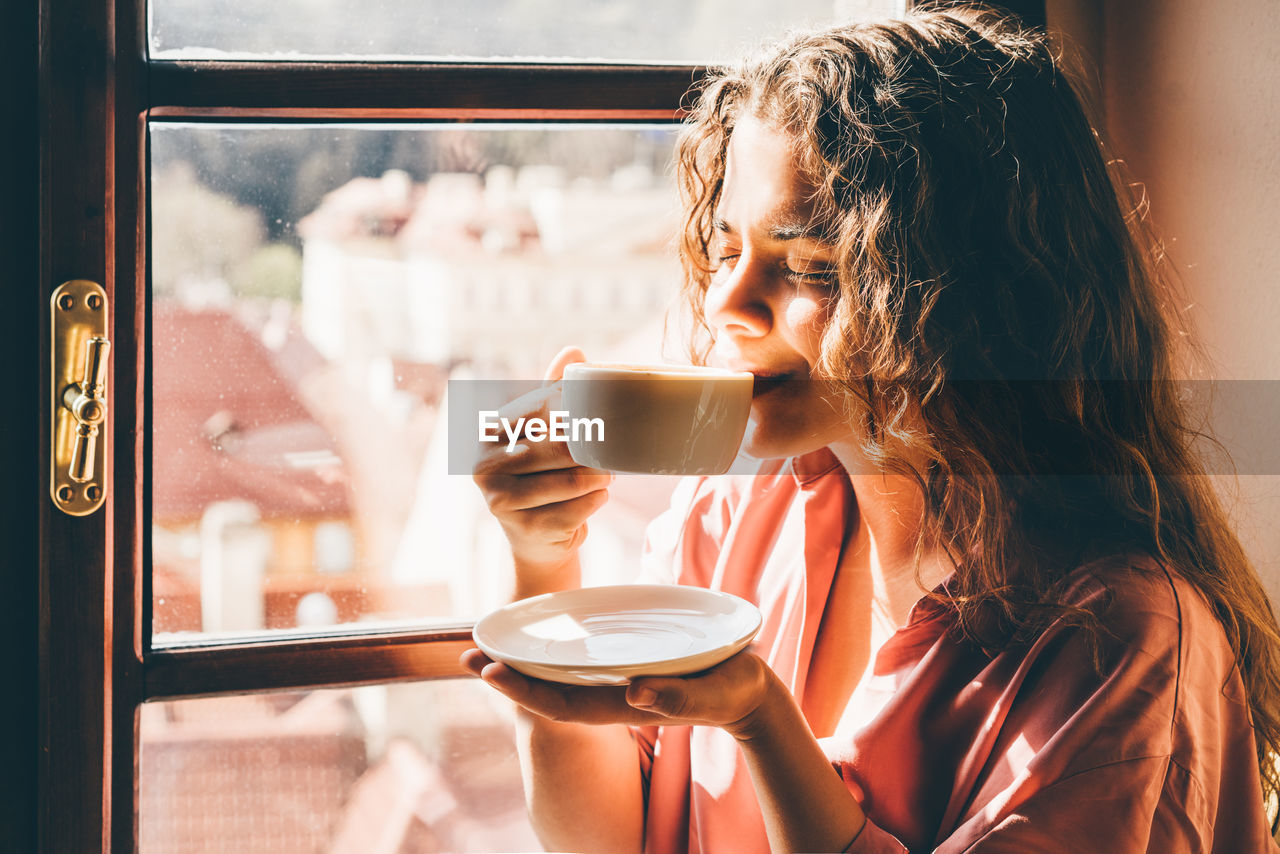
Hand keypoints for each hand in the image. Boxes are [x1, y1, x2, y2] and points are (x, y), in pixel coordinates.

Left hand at [460, 647, 780, 739]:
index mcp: (621, 706)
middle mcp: (609, 695)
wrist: (746, 691)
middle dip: (507, 675)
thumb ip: (676, 698)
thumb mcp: (708, 695)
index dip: (520, 690)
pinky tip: (534, 634)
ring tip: (483, 645)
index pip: (559, 703)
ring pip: (557, 674)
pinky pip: (576, 662)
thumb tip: (637, 695)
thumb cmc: (728, 693)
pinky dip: (550, 650)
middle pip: (547, 688)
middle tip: (463, 654)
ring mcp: (614, 682)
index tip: (487, 672)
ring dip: (521, 661)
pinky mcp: (624, 665)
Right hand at [472, 346, 613, 577]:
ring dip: (599, 476)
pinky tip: (598, 497)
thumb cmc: (541, 475)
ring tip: (606, 473)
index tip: (601, 415)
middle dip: (592, 447)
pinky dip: (596, 501)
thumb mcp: (542, 433)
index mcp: (488, 434)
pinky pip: (578, 508)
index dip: (576, 411)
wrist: (537, 539)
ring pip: (572, 480)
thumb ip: (553, 392)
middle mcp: (485, 466)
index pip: (542, 410)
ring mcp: (501, 501)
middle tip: (612, 447)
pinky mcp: (526, 529)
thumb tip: (574, 350)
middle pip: (559, 446)